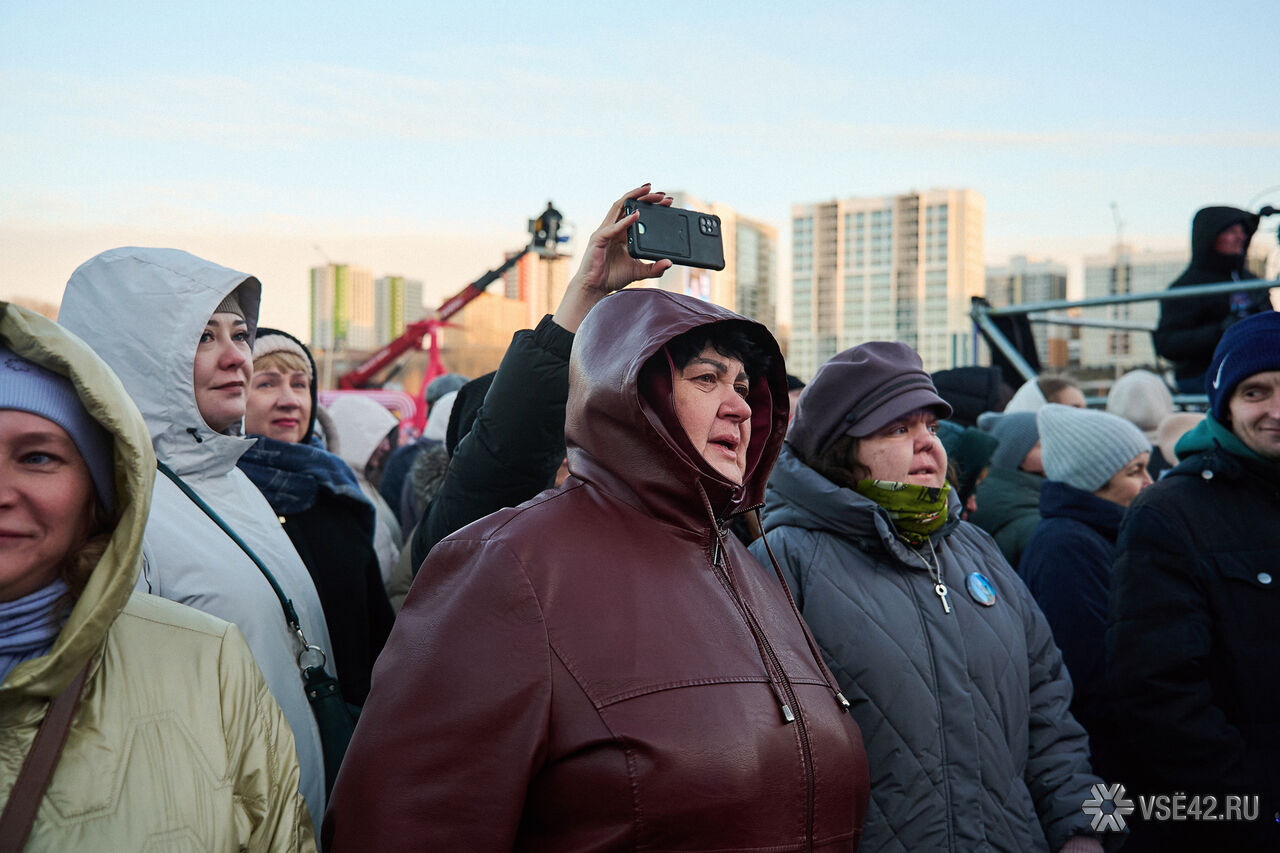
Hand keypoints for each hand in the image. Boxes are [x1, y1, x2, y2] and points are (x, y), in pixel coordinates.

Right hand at [552, 183, 673, 332]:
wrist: (595, 287)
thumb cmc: (612, 277)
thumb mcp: (638, 271)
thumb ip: (654, 268)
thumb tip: (669, 263)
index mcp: (622, 233)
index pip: (636, 211)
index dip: (649, 204)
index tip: (666, 201)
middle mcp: (613, 228)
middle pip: (629, 205)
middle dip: (645, 197)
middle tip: (662, 194)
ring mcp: (605, 231)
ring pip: (619, 207)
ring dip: (634, 197)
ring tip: (648, 191)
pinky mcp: (598, 239)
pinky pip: (613, 227)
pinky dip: (625, 221)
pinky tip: (637, 215)